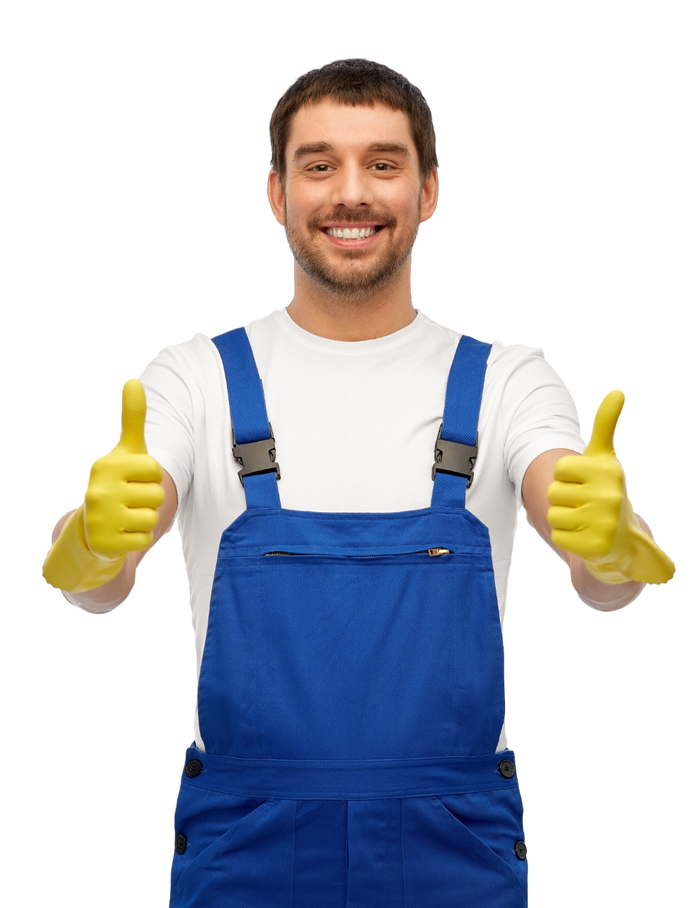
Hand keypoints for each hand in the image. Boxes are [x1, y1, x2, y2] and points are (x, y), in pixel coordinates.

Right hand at [83, 377, 164, 557]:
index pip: (155, 469)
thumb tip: (133, 380)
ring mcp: (100, 519)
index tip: (133, 478)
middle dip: (149, 498)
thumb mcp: (126, 451)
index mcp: (106, 466)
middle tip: (129, 500)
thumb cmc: (117, 481)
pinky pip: (145, 539)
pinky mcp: (105, 543)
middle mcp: (99, 491)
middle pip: (156, 494)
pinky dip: (139, 537)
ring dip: (145, 519)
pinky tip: (122, 533)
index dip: (151, 476)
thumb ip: (132, 419)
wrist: (92, 526)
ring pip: (152, 517)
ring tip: (126, 516)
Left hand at [547, 389, 674, 585]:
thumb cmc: (606, 489)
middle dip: (564, 497)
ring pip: (553, 514)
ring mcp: (604, 523)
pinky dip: (567, 536)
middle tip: (585, 503)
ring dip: (564, 517)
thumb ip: (605, 425)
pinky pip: (558, 536)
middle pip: (554, 492)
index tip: (585, 481)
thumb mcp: (604, 458)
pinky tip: (585, 535)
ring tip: (585, 518)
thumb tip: (618, 392)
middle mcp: (609, 496)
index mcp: (608, 471)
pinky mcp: (596, 547)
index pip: (560, 468)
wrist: (623, 537)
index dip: (568, 475)